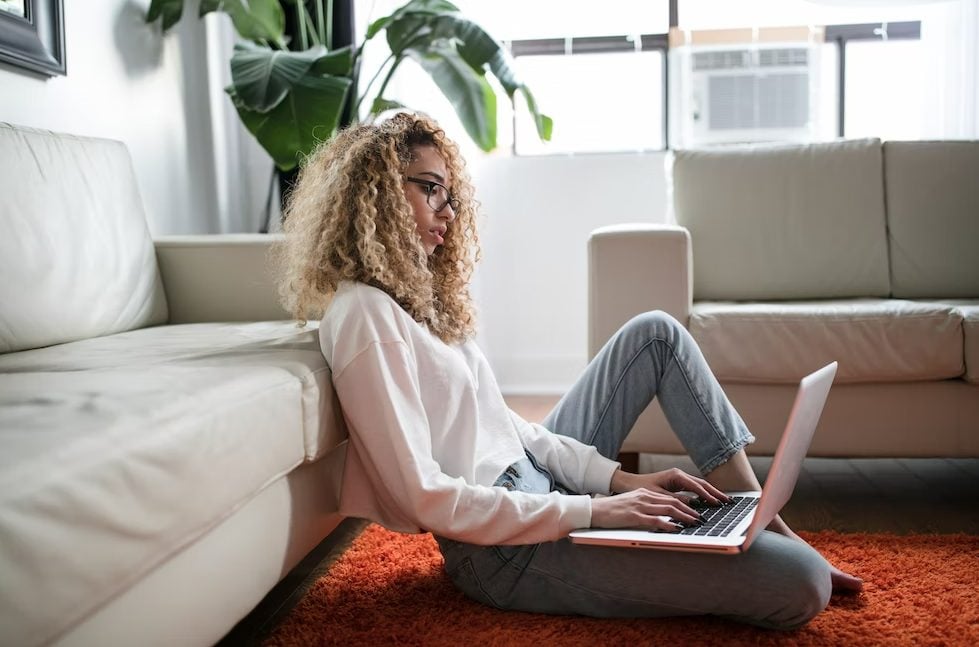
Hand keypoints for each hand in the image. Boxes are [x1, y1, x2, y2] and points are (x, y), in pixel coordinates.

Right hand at [590, 488, 703, 530]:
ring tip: (695, 523)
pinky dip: (668, 524)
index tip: (696, 512)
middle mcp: (644, 497)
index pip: (670, 497)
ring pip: (668, 509)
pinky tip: (677, 528)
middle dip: (690, 511)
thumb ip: (646, 507)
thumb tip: (662, 516)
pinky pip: (655, 520)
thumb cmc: (612, 510)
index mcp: (645, 493)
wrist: (594, 510)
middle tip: (701, 519)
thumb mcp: (631, 504)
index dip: (686, 504)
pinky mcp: (634, 516)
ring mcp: (640, 506)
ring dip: (684, 517)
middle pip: (673, 502)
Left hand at [611, 467, 730, 506]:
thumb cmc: (642, 488)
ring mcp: (679, 478)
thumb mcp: (659, 496)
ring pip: (700, 486)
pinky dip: (704, 494)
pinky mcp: (678, 483)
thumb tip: (692, 505)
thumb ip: (676, 500)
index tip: (717, 503)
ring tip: (724, 501)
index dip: (707, 496)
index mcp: (676, 475)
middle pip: (702, 484)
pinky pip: (694, 489)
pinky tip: (711, 501)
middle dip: (716, 493)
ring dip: (712, 493)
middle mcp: (679, 475)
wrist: (630, 484)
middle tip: (728, 501)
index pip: (696, 486)